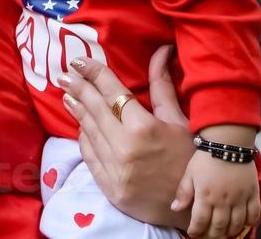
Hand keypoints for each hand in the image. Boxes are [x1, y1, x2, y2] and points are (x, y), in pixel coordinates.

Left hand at [58, 45, 195, 230]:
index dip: (94, 73)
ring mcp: (116, 170)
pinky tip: (80, 126)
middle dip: (78, 88)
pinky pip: (90, 157)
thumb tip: (161, 51)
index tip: (79, 61)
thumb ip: (162, 85)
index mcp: (143, 127)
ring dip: (77, 111)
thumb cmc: (191, 160)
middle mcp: (125, 147)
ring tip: (68, 95)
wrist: (195, 210)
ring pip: (89, 131)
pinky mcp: (110, 189)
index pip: (111, 91)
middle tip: (64, 75)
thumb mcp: (180, 121)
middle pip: (94, 109)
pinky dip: (84, 138)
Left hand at [172, 149, 259, 238]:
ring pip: (236, 225)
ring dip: (229, 232)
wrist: (227, 141)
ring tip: (223, 233)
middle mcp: (223, 201)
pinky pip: (253, 215)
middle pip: (219, 227)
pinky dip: (248, 223)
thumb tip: (174, 209)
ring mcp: (239, 199)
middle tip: (208, 236)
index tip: (193, 233)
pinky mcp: (252, 194)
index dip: (196, 231)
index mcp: (205, 195)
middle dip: (212, 235)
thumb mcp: (190, 171)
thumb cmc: (205, 156)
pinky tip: (241, 224)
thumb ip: (184, 191)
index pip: (200, 222)